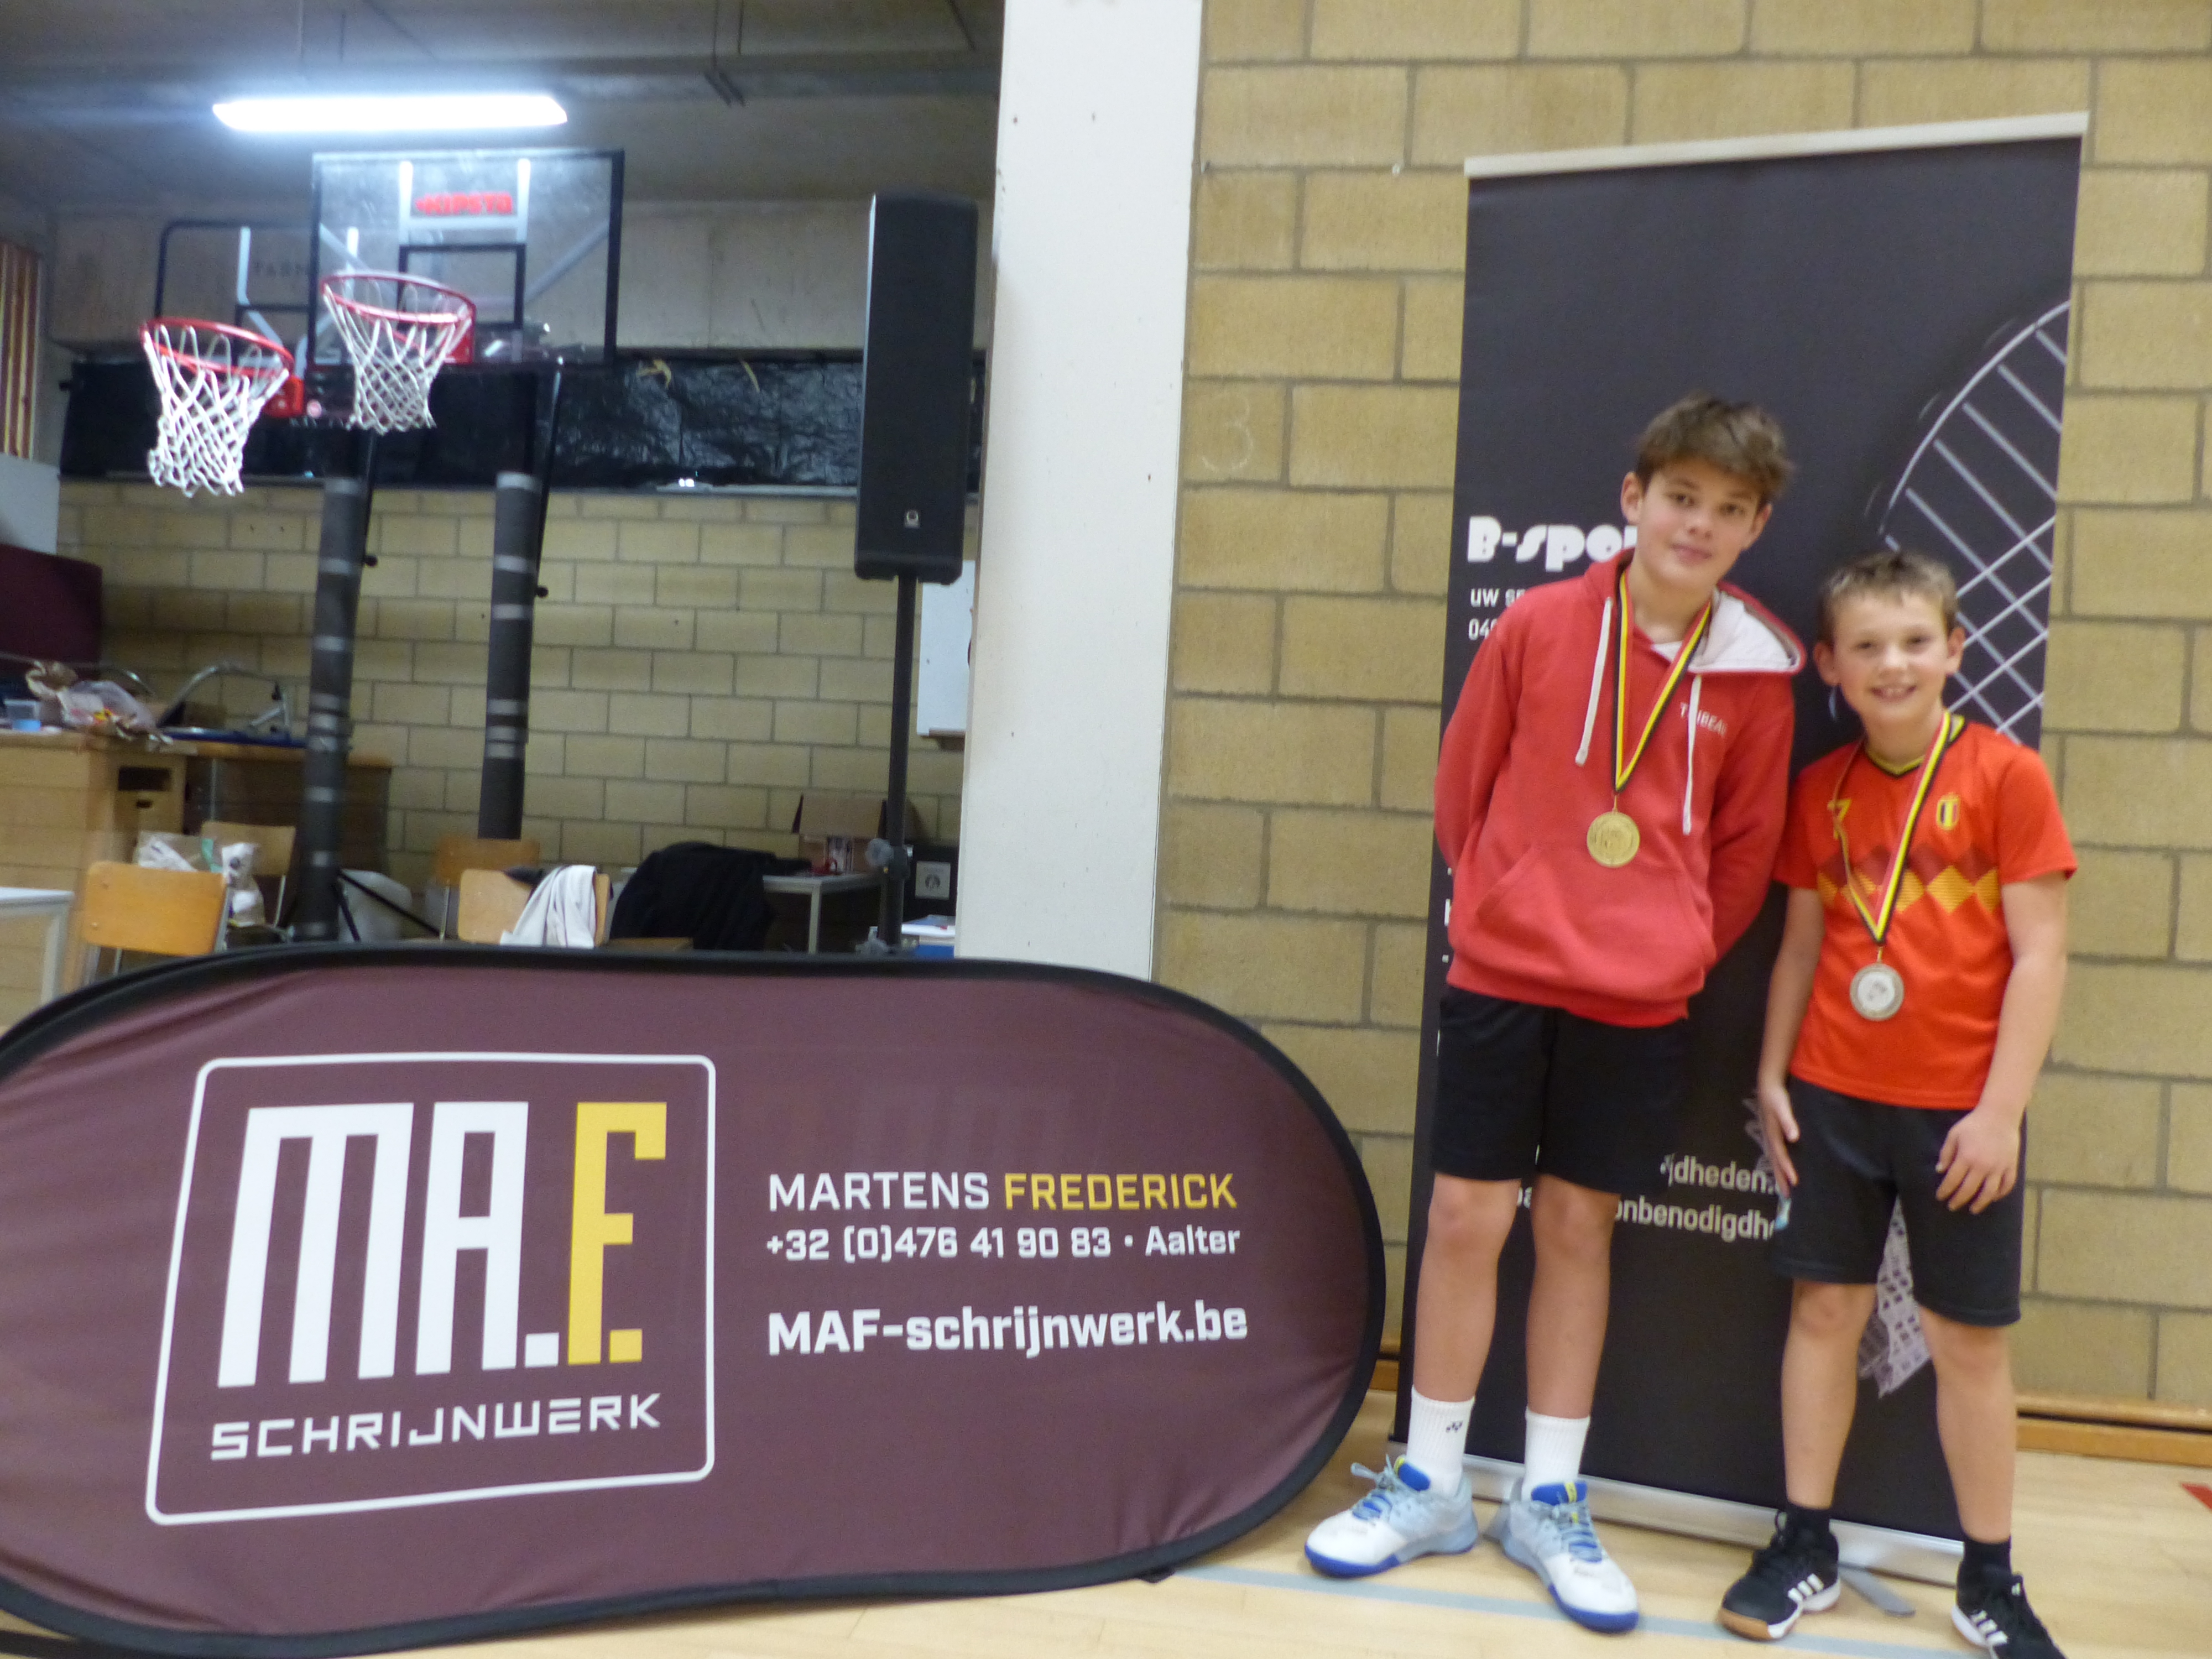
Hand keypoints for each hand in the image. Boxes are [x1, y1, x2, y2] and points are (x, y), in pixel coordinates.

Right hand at [1757, 1077, 1799, 1195]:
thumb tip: (1793, 1137)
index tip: (1794, 1182)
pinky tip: (1782, 1168)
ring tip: (1784, 1188)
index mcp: (1772, 1132)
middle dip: (1781, 1178)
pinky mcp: (1771, 1133)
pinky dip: (1778, 1164)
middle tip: (1786, 1196)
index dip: (1787, 1169)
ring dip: (1778, 1173)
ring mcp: (1769, 1136)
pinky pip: (1774, 1153)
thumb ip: (1788, 1121)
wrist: (1767, 1084)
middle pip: (1775, 1161)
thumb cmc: (1776, 1095)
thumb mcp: (1782, 1105)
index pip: (1781, 1155)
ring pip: (1774, 1159)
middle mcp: (1769, 1137)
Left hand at [1935, 1106, 2020, 1212]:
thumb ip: (1946, 1153)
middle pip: (1969, 1190)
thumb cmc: (1973, 1124)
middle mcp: (1982, 1166)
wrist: (1999, 1116)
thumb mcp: (1954, 1135)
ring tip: (1973, 1209)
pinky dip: (2000, 1194)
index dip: (1945, 1191)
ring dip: (1980, 1203)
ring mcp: (1999, 1168)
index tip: (1940, 1197)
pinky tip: (1993, 1198)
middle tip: (1952, 1207)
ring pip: (1989, 1192)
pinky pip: (2007, 1185)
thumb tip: (1940, 1171)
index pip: (1952, 1180)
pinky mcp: (2011, 1166)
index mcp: (1966, 1158)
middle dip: (1959, 1200)